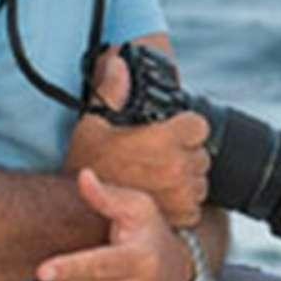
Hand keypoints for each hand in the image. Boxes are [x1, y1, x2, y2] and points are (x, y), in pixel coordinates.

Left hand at [36, 170, 195, 280]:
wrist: (181, 277)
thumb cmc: (149, 236)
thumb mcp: (137, 209)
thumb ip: (107, 195)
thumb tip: (84, 177)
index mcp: (141, 258)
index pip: (98, 265)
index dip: (68, 267)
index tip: (42, 272)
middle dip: (68, 277)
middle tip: (84, 265)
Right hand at [64, 49, 210, 227]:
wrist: (78, 209)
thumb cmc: (86, 164)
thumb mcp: (93, 122)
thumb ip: (112, 90)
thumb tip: (119, 63)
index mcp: (164, 140)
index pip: (199, 126)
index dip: (186, 127)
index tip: (172, 131)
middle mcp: (178, 168)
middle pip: (201, 154)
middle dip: (185, 152)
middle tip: (158, 156)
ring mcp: (181, 195)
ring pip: (200, 180)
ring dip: (185, 178)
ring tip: (156, 177)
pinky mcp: (180, 217)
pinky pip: (195, 206)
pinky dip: (182, 203)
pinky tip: (159, 196)